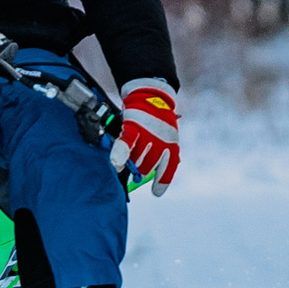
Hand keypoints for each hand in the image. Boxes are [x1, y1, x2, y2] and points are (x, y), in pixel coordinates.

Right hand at [112, 78, 178, 195]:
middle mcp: (162, 143)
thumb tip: (151, 181)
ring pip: (134, 160)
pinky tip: (116, 163)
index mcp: (172, 147)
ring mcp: (148, 135)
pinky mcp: (133, 127)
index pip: (168, 171)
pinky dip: (120, 153)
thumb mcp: (165, 138)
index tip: (156, 192)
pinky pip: (125, 144)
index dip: (161, 182)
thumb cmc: (156, 121)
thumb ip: (160, 158)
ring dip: (129, 161)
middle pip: (145, 168)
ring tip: (127, 151)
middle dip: (138, 167)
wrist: (152, 95)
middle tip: (134, 159)